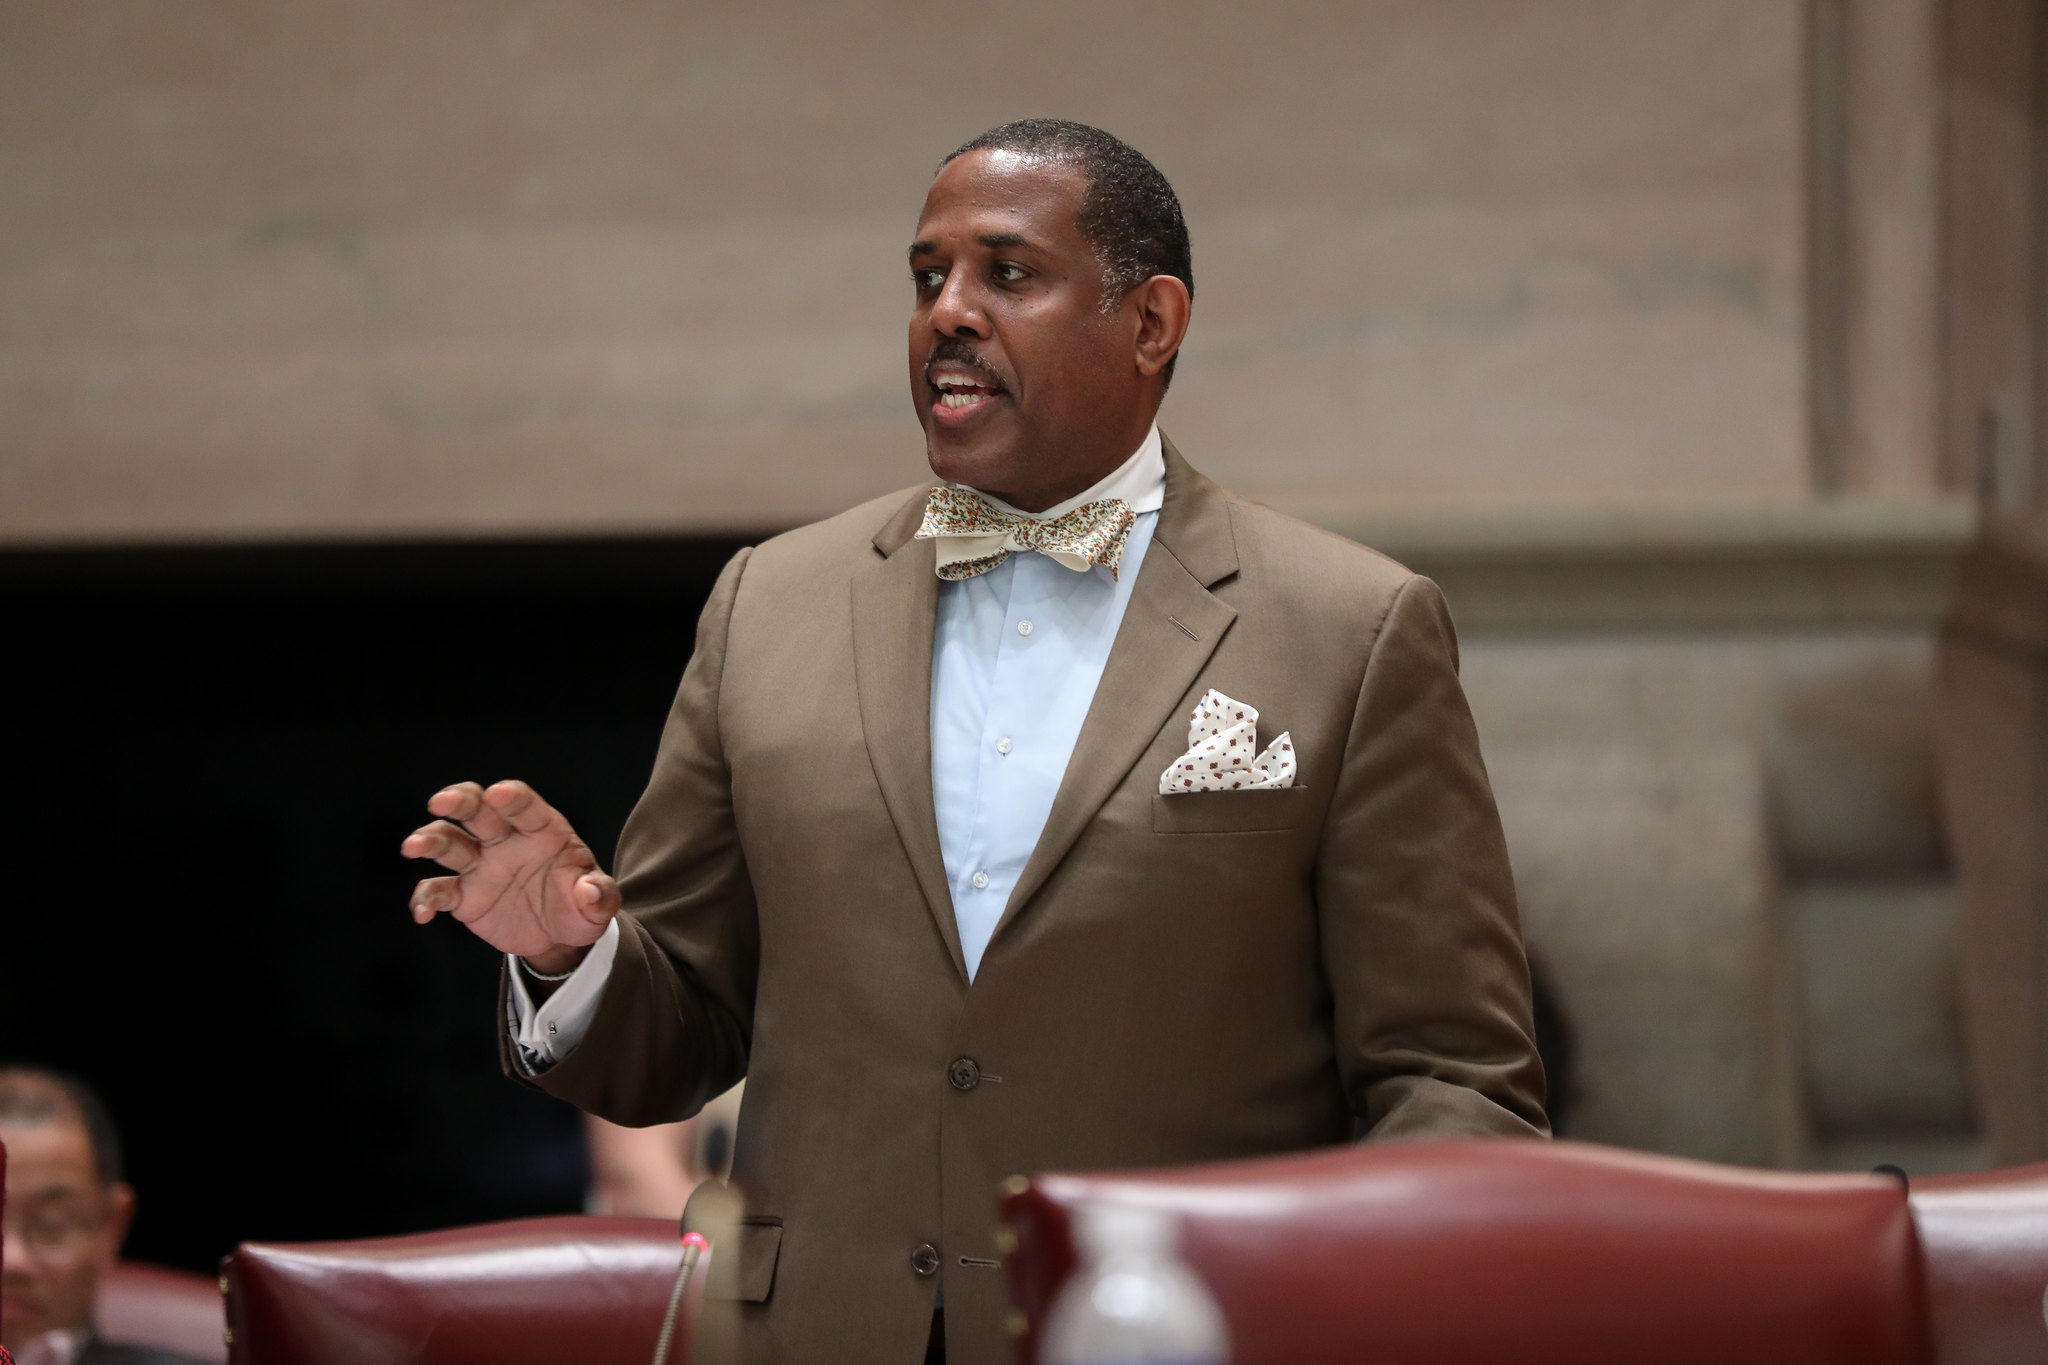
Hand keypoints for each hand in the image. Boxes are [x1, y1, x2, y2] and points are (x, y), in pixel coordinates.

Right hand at [402, 780, 619, 971]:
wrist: (559, 936)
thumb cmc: (580, 906)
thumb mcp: (598, 905)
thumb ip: (600, 896)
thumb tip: (591, 891)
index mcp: (543, 831)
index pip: (525, 806)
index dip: (512, 797)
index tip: (498, 792)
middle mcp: (506, 841)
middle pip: (478, 812)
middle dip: (459, 801)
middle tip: (440, 801)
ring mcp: (481, 866)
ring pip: (450, 842)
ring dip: (431, 840)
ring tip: (413, 847)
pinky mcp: (464, 895)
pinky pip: (438, 890)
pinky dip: (425, 899)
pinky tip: (423, 913)